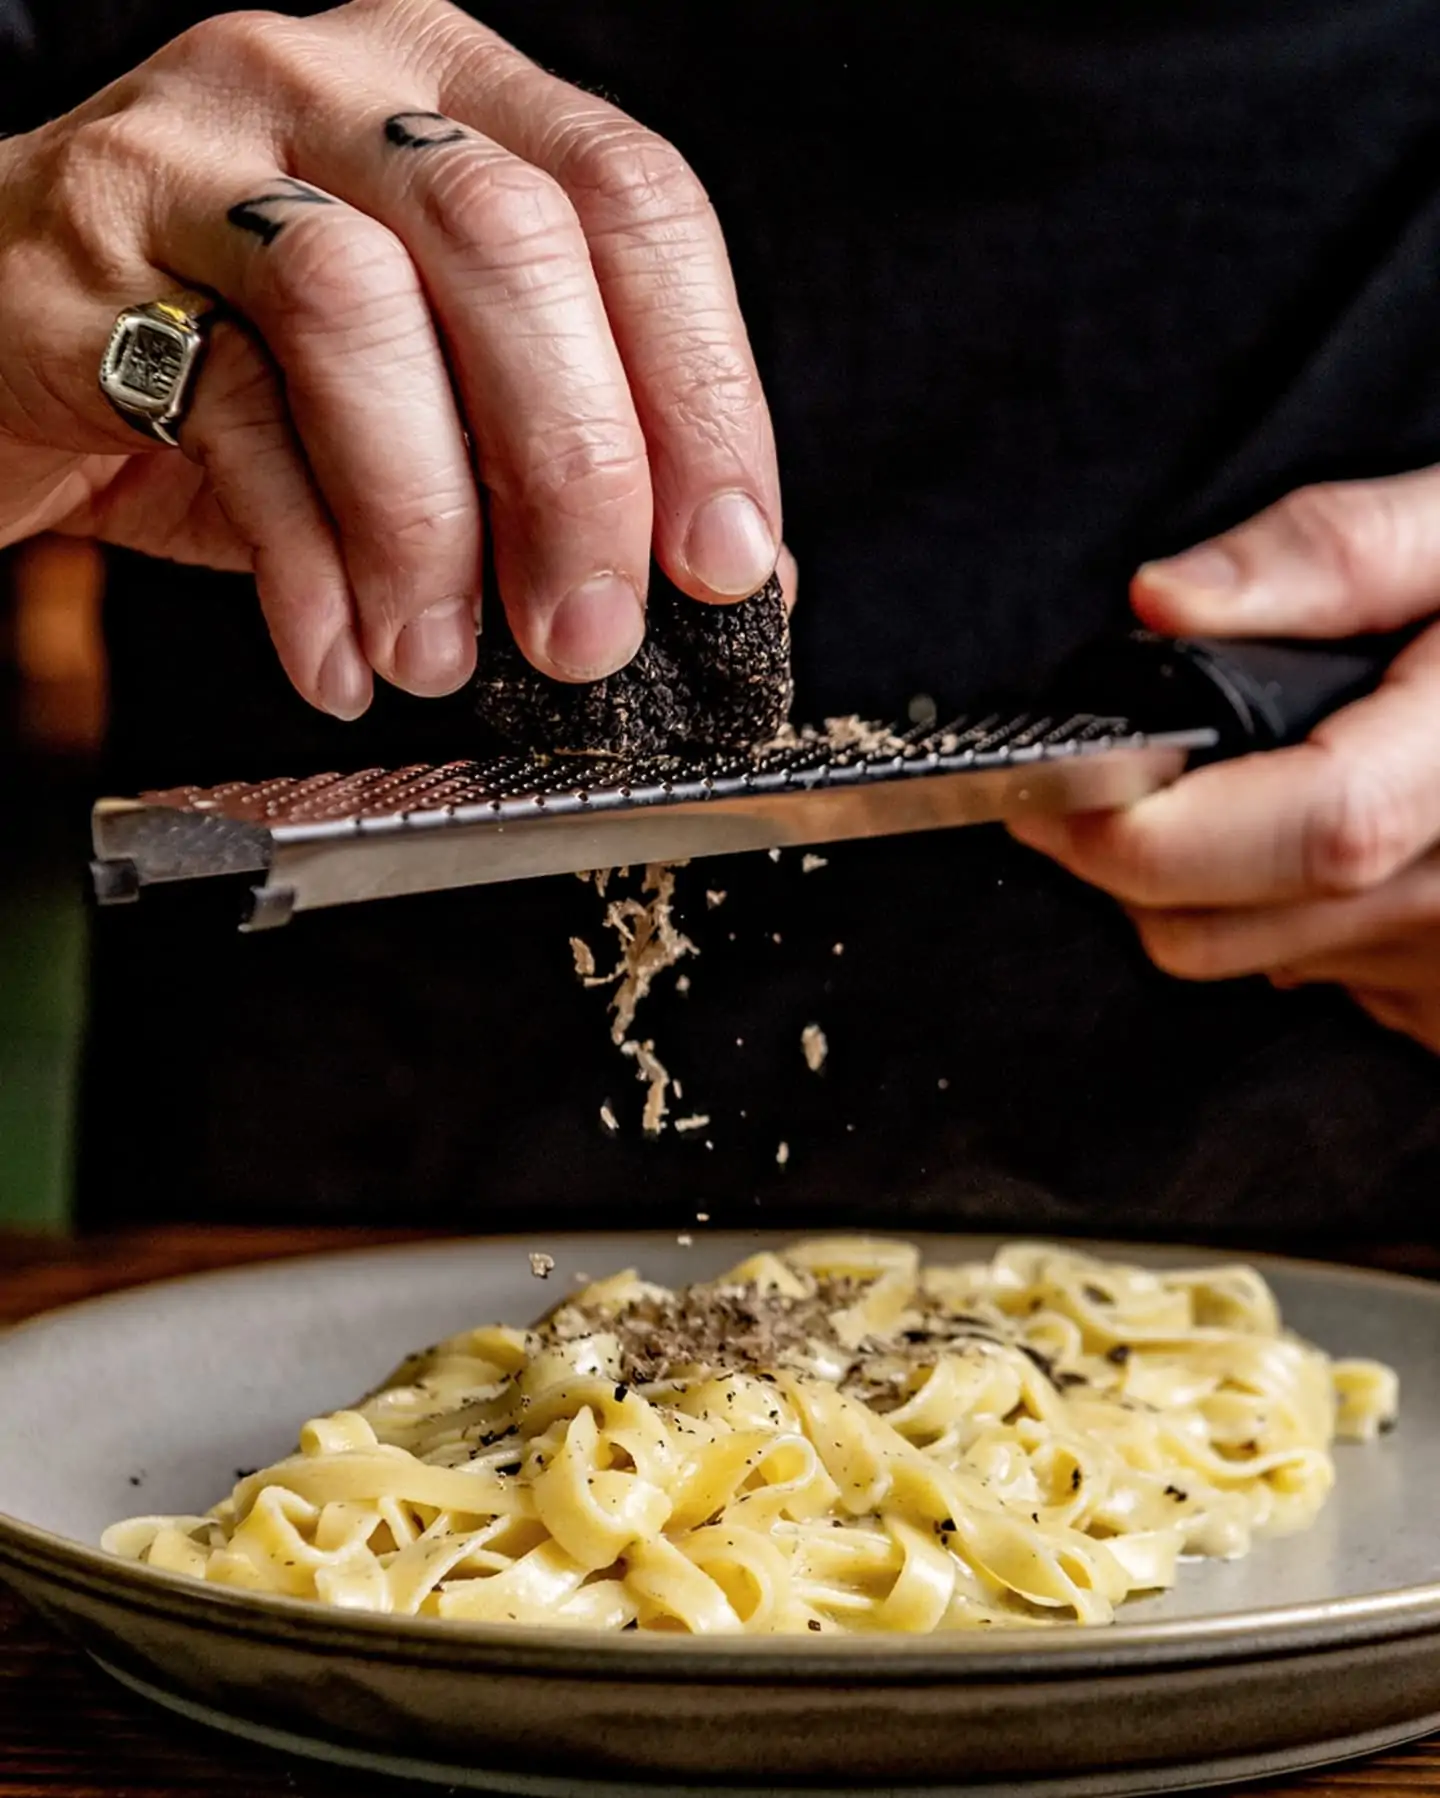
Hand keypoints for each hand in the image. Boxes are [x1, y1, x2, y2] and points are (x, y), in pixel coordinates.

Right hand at [0, 0, 780, 716]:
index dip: (701, 388)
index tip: (724, 554)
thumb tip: (738, 577)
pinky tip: (340, 654)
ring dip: (425, 521)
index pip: (635, 199)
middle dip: (576, 470)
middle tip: (588, 633)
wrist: (13, 337)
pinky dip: (303, 562)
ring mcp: (206, 150)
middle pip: (512, 241)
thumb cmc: (249, 363)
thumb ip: (570, 457)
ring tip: (441, 656)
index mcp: (463, 99)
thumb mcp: (437, 393)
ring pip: (356, 306)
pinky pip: (223, 406)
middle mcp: (345, 91)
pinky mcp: (91, 253)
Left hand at [1009, 471, 1439, 1053]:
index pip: (1297, 832)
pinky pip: (1324, 983)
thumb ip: (1333, 556)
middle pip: (1221, 930)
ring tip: (1257, 786)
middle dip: (1123, 861)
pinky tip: (1345, 846)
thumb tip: (1165, 601)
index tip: (1047, 785)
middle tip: (1108, 778)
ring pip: (1252, 963)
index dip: (1139, 823)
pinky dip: (1290, 922)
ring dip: (1206, 890)